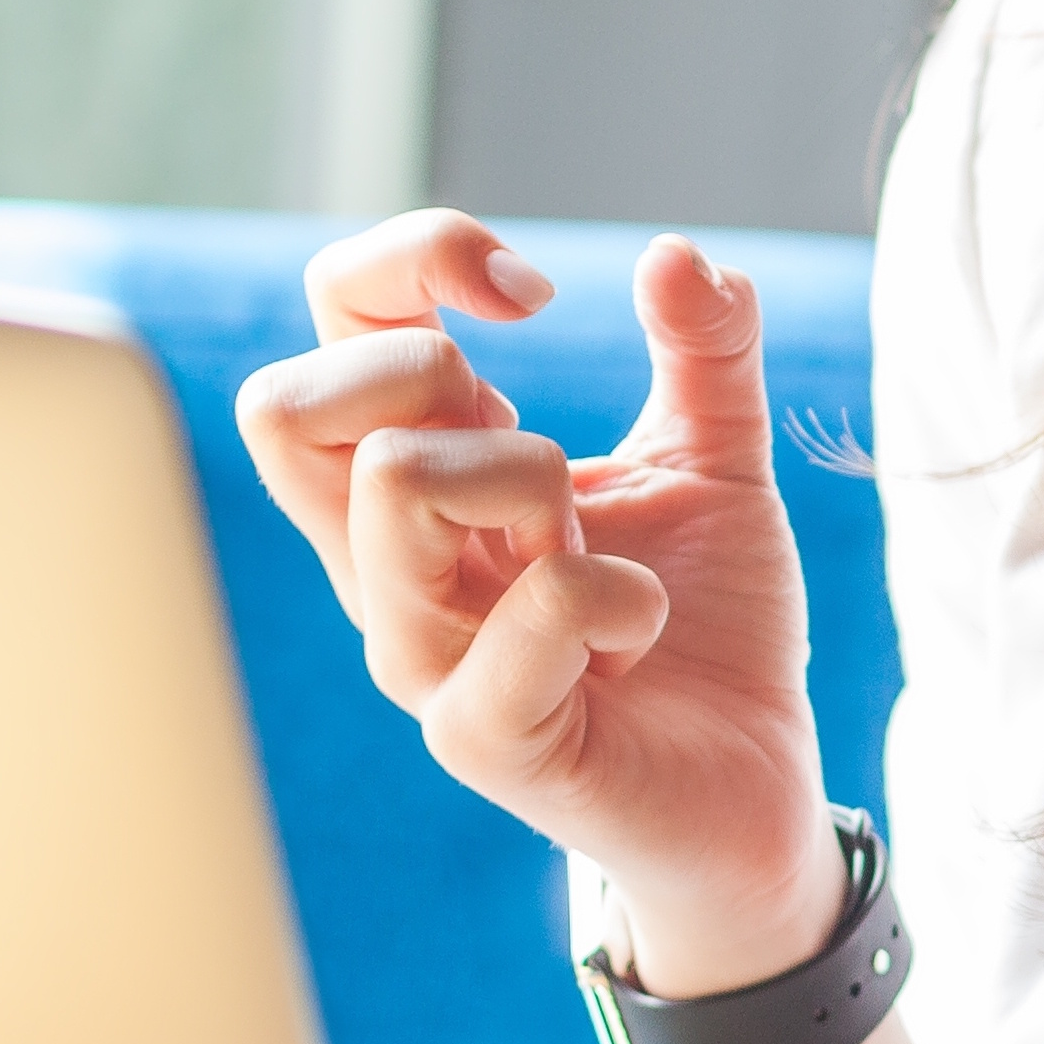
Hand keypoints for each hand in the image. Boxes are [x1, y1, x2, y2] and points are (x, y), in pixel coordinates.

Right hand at [233, 213, 838, 992]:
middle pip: (286, 408)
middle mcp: (385, 563)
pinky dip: (611, 591)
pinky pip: (520, 616)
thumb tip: (676, 253)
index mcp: (421, 478)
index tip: (530, 290)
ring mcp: (419, 655)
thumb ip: (706, 350)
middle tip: (535, 437)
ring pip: (394, 487)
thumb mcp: (717, 457)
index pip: (330, 325)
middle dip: (425, 370)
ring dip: (532, 481)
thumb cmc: (705, 625)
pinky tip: (642, 621)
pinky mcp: (480, 738)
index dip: (416, 257)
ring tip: (600, 550)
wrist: (756, 790)